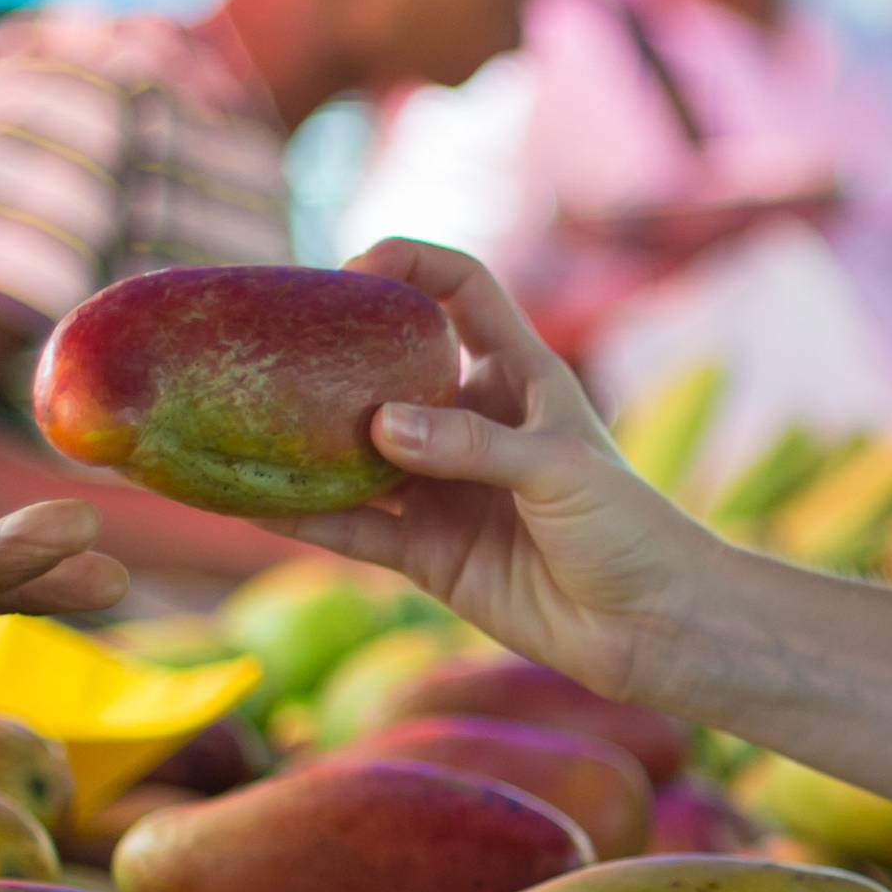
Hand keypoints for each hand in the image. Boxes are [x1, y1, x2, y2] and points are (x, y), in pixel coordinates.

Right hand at [274, 238, 714, 708]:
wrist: (651, 626)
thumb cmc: (630, 528)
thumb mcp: (559, 470)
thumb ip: (473, 446)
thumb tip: (380, 426)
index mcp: (519, 376)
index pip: (462, 290)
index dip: (412, 265)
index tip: (355, 268)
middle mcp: (473, 423)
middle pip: (390, 369)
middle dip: (333, 352)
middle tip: (271, 346)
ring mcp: (445, 488)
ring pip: (359, 453)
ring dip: (306, 440)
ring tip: (240, 419)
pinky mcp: (428, 552)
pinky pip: (354, 528)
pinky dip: (304, 518)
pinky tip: (248, 505)